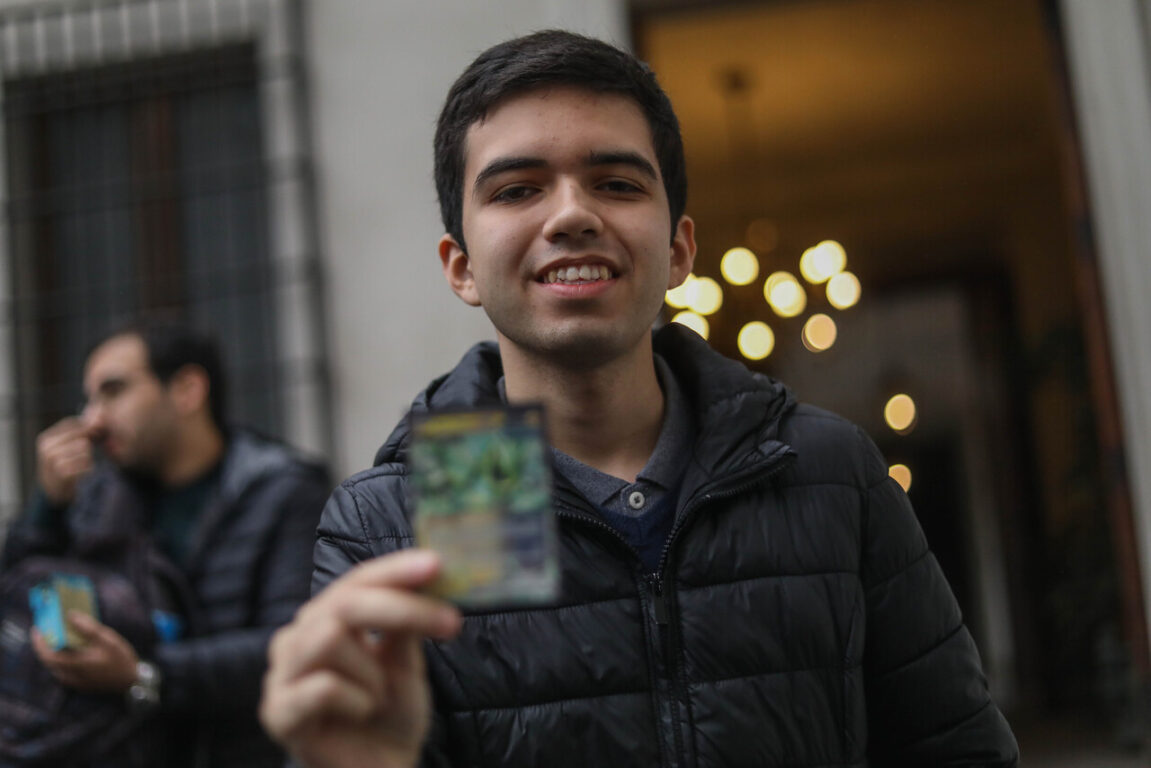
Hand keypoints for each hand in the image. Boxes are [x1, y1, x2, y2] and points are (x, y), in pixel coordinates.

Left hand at [31, 612, 139, 692]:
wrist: (131, 682)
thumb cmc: (120, 659)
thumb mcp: (107, 639)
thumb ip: (88, 628)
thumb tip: (70, 615)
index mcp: (74, 664)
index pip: (47, 655)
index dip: (38, 642)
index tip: (36, 628)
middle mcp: (70, 675)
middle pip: (49, 661)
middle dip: (44, 645)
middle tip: (46, 630)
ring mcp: (74, 682)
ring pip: (55, 667)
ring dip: (53, 652)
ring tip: (56, 638)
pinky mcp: (80, 684)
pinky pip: (63, 671)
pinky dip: (62, 659)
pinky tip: (70, 651)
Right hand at [36, 417, 93, 505]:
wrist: (53, 492)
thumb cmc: (65, 464)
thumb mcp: (68, 446)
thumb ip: (83, 431)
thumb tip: (101, 411)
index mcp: (47, 438)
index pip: (73, 423)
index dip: (88, 427)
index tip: (96, 433)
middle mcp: (47, 448)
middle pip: (81, 437)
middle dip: (90, 442)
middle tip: (90, 450)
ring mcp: (53, 461)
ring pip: (85, 450)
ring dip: (89, 458)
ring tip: (82, 464)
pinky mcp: (62, 473)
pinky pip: (86, 465)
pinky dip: (88, 468)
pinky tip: (83, 472)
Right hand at [260, 549, 461, 767]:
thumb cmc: (390, 713)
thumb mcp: (406, 659)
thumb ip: (406, 621)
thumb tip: (426, 573)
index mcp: (325, 618)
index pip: (356, 580)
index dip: (395, 569)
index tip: (436, 564)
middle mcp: (297, 638)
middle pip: (343, 603)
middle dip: (401, 610)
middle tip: (450, 622)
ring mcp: (281, 674)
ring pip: (330, 638)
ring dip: (372, 671)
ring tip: (379, 696)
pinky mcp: (277, 711)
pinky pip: (322, 686)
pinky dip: (357, 700)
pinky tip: (361, 714)